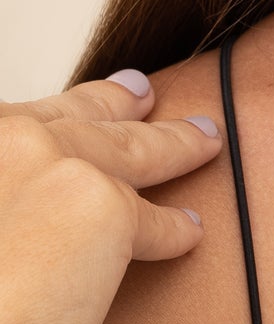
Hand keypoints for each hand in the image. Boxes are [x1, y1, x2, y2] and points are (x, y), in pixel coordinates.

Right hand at [0, 74, 220, 323]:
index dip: (59, 112)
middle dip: (118, 103)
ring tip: (203, 140)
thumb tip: (22, 209)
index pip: (26, 119)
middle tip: (144, 92)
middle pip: (80, 118)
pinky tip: (190, 231)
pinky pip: (154, 221)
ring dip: (174, 143)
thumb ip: (4, 196)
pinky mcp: (109, 210)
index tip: (85, 103)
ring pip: (133, 149)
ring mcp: (60, 166)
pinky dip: (174, 229)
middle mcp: (12, 137)